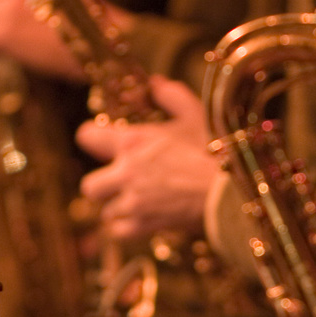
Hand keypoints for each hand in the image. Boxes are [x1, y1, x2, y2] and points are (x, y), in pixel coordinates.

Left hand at [75, 76, 217, 240]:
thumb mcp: (195, 114)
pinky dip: (128, 229)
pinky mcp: (144, 225)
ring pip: (106, 212)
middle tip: (120, 181)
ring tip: (138, 201)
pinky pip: (119, 233)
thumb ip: (171, 96)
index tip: (103, 142)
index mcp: (132, 141)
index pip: (86, 136)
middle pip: (89, 186)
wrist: (229, 191)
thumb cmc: (213, 150)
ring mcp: (132, 202)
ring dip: (119, 208)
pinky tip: (142, 219)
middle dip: (102, 184)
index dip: (93, 138)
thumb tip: (155, 83)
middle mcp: (125, 173)